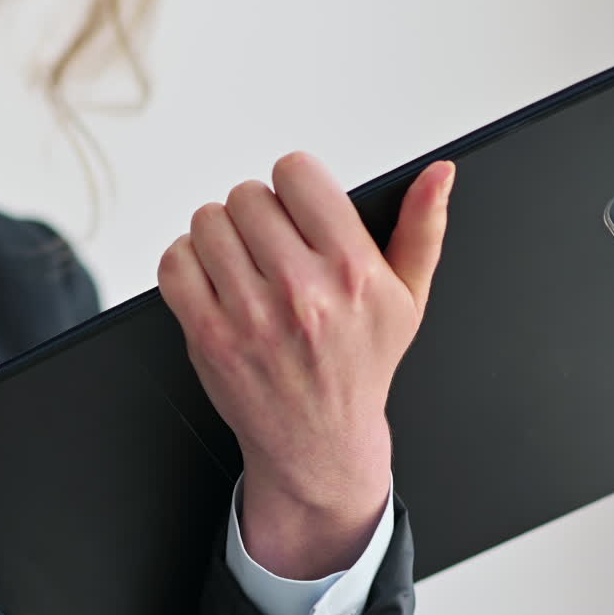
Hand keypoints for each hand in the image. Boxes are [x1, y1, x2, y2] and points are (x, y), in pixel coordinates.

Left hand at [158, 152, 453, 578]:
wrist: (319, 442)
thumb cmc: (359, 365)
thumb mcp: (407, 300)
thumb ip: (423, 229)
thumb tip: (438, 174)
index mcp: (353, 270)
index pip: (296, 173)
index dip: (292, 185)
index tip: (296, 209)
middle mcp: (301, 291)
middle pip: (247, 196)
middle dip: (256, 214)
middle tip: (269, 244)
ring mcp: (250, 315)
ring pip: (207, 223)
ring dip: (219, 235)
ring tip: (241, 263)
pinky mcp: (208, 336)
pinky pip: (175, 263)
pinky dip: (186, 262)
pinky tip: (212, 279)